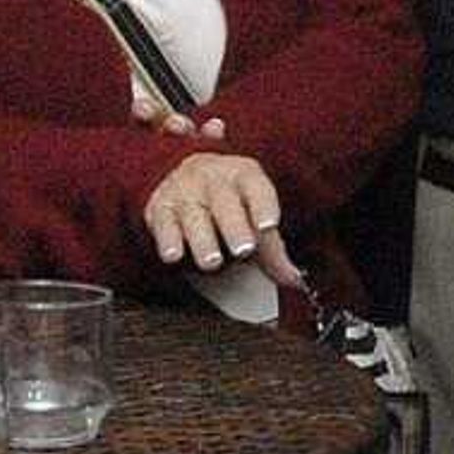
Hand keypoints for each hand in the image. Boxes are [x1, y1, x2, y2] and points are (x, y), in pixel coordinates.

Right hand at [144, 113, 305, 290]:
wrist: (183, 174)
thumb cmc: (229, 200)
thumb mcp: (254, 214)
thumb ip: (273, 249)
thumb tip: (293, 279)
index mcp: (245, 176)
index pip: (257, 188)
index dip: (263, 206)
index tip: (269, 225)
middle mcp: (213, 179)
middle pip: (224, 202)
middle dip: (234, 227)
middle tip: (243, 249)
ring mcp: (185, 191)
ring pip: (193, 216)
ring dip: (203, 240)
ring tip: (212, 261)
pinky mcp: (160, 207)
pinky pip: (163, 224)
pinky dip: (167, 241)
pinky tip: (174, 255)